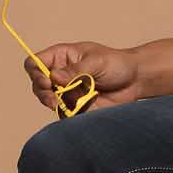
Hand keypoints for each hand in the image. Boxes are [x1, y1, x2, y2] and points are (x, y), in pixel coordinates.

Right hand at [23, 41, 141, 115]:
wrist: (136, 81)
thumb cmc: (117, 64)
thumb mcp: (96, 62)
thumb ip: (75, 71)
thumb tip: (54, 77)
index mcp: (62, 57)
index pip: (35, 63)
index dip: (36, 73)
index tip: (47, 82)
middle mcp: (61, 75)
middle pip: (37, 85)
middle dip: (43, 94)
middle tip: (54, 101)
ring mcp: (67, 91)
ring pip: (49, 101)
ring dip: (57, 105)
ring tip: (73, 105)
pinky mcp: (76, 106)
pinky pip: (65, 113)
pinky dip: (69, 115)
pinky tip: (82, 110)